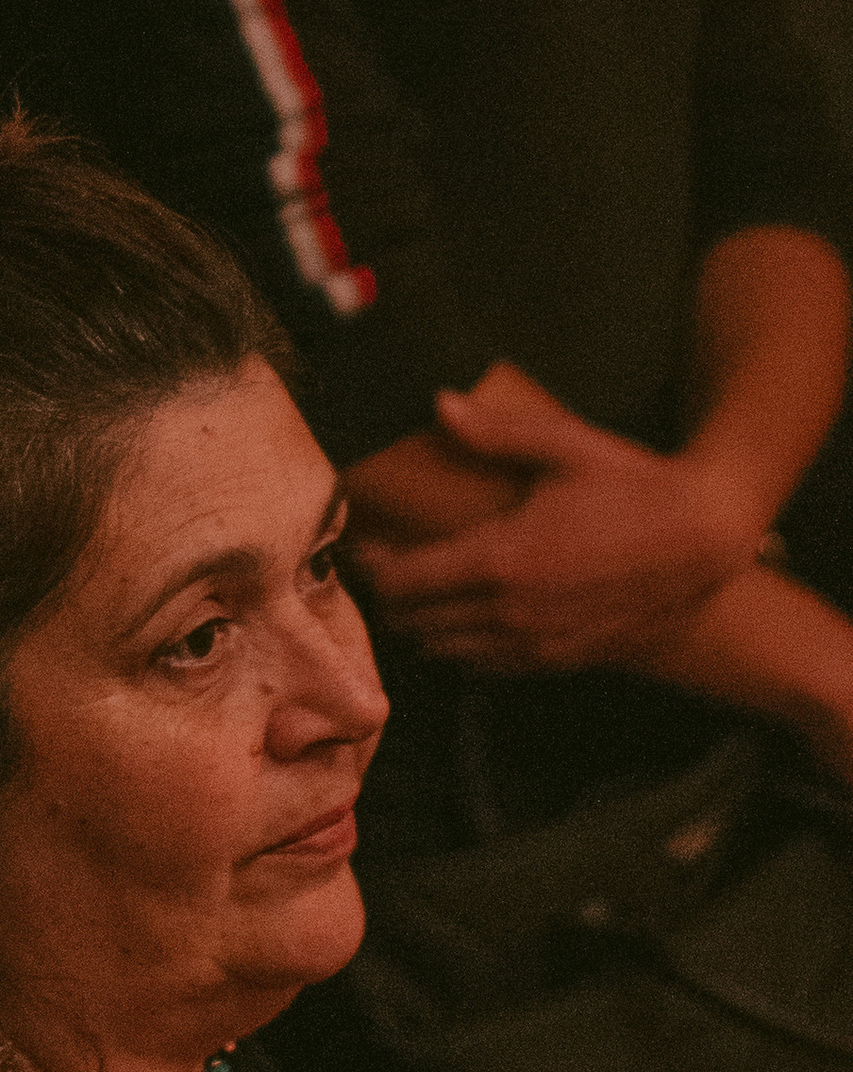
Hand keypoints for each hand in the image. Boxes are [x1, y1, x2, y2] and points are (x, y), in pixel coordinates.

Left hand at [354, 362, 761, 672]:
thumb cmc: (633, 485)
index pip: (405, 583)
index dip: (373, 568)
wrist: (707, 540)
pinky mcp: (567, 662)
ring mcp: (540, 646)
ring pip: (450, 654)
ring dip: (425, 628)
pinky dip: (466, 649)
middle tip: (384, 566)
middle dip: (391, 600)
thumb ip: (493, 431)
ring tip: (419, 593)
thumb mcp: (562, 445)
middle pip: (417, 625)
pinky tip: (468, 618)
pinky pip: (493, 668)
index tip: (364, 544)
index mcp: (500, 561)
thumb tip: (438, 403)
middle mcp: (512, 615)